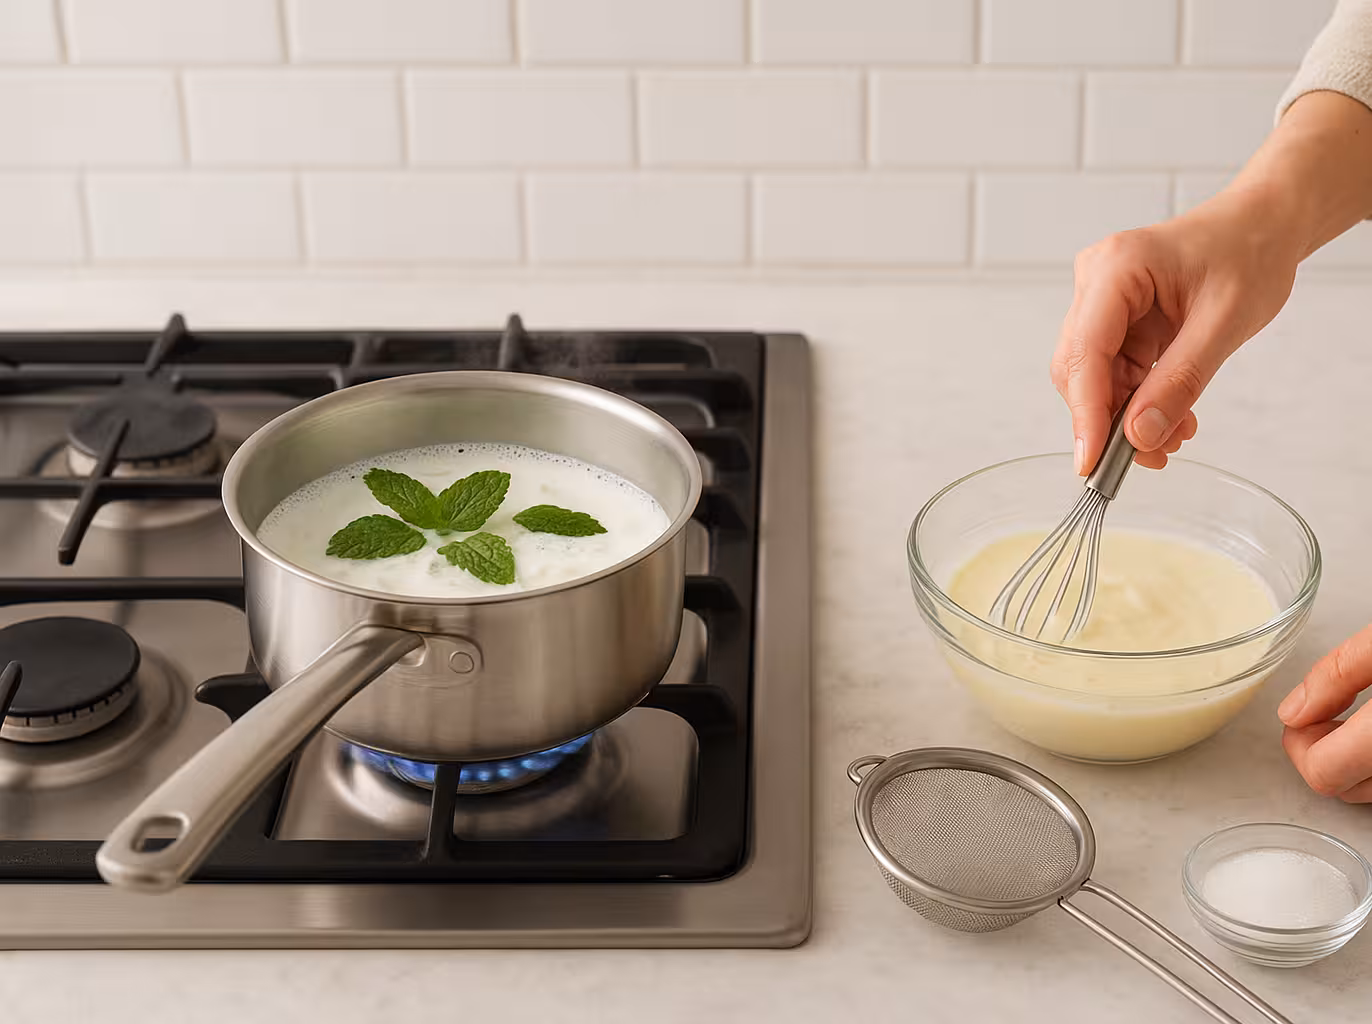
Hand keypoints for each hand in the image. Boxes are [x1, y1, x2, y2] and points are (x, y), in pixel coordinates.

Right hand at [1051, 193, 1300, 474]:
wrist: (1264, 225)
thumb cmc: (1250, 251)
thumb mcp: (1224, 322)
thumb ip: (1180, 381)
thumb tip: (1139, 436)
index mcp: (1116, 267)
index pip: (1085, 352)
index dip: (1086, 413)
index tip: (1092, 463)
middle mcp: (1096, 282)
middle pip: (1080, 368)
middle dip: (1110, 420)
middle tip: (1148, 459)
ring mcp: (1102, 301)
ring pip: (1096, 377)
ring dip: (1128, 415)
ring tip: (1173, 439)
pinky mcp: (1116, 320)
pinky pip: (1116, 372)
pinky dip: (1140, 401)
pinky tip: (1170, 418)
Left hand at [1280, 626, 1371, 801]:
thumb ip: (1339, 673)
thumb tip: (1293, 711)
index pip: (1323, 773)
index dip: (1299, 744)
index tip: (1303, 712)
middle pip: (1345, 788)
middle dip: (1325, 751)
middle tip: (1334, 709)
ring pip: (1370, 788)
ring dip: (1354, 760)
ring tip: (1364, 714)